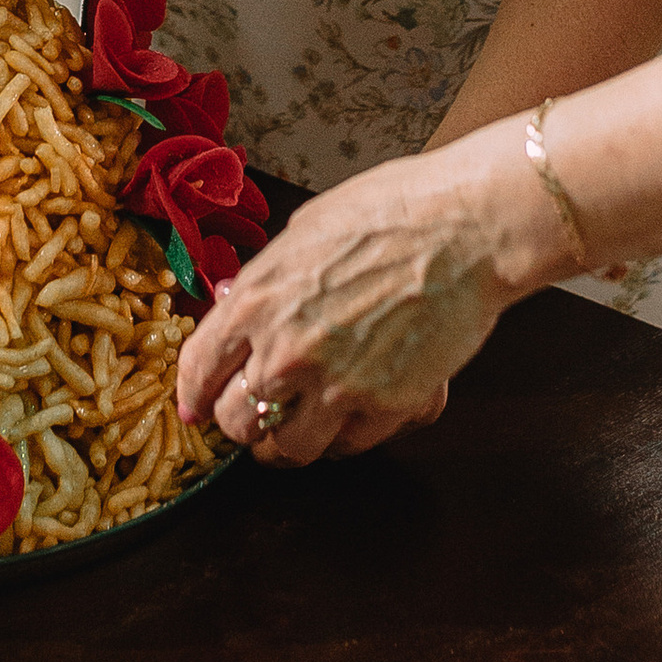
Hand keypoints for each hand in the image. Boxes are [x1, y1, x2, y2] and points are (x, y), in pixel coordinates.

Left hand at [175, 149, 517, 465]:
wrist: (467, 227)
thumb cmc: (392, 211)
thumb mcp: (303, 232)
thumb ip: (267, 282)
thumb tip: (239, 307)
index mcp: (256, 301)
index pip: (198, 370)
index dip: (193, 395)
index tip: (196, 407)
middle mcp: (286, 352)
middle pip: (236, 423)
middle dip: (241, 422)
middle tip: (256, 414)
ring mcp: (336, 386)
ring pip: (289, 450)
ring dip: (291, 439)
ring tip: (303, 422)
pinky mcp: (385, 408)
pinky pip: (348, 446)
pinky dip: (346, 436)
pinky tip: (352, 412)